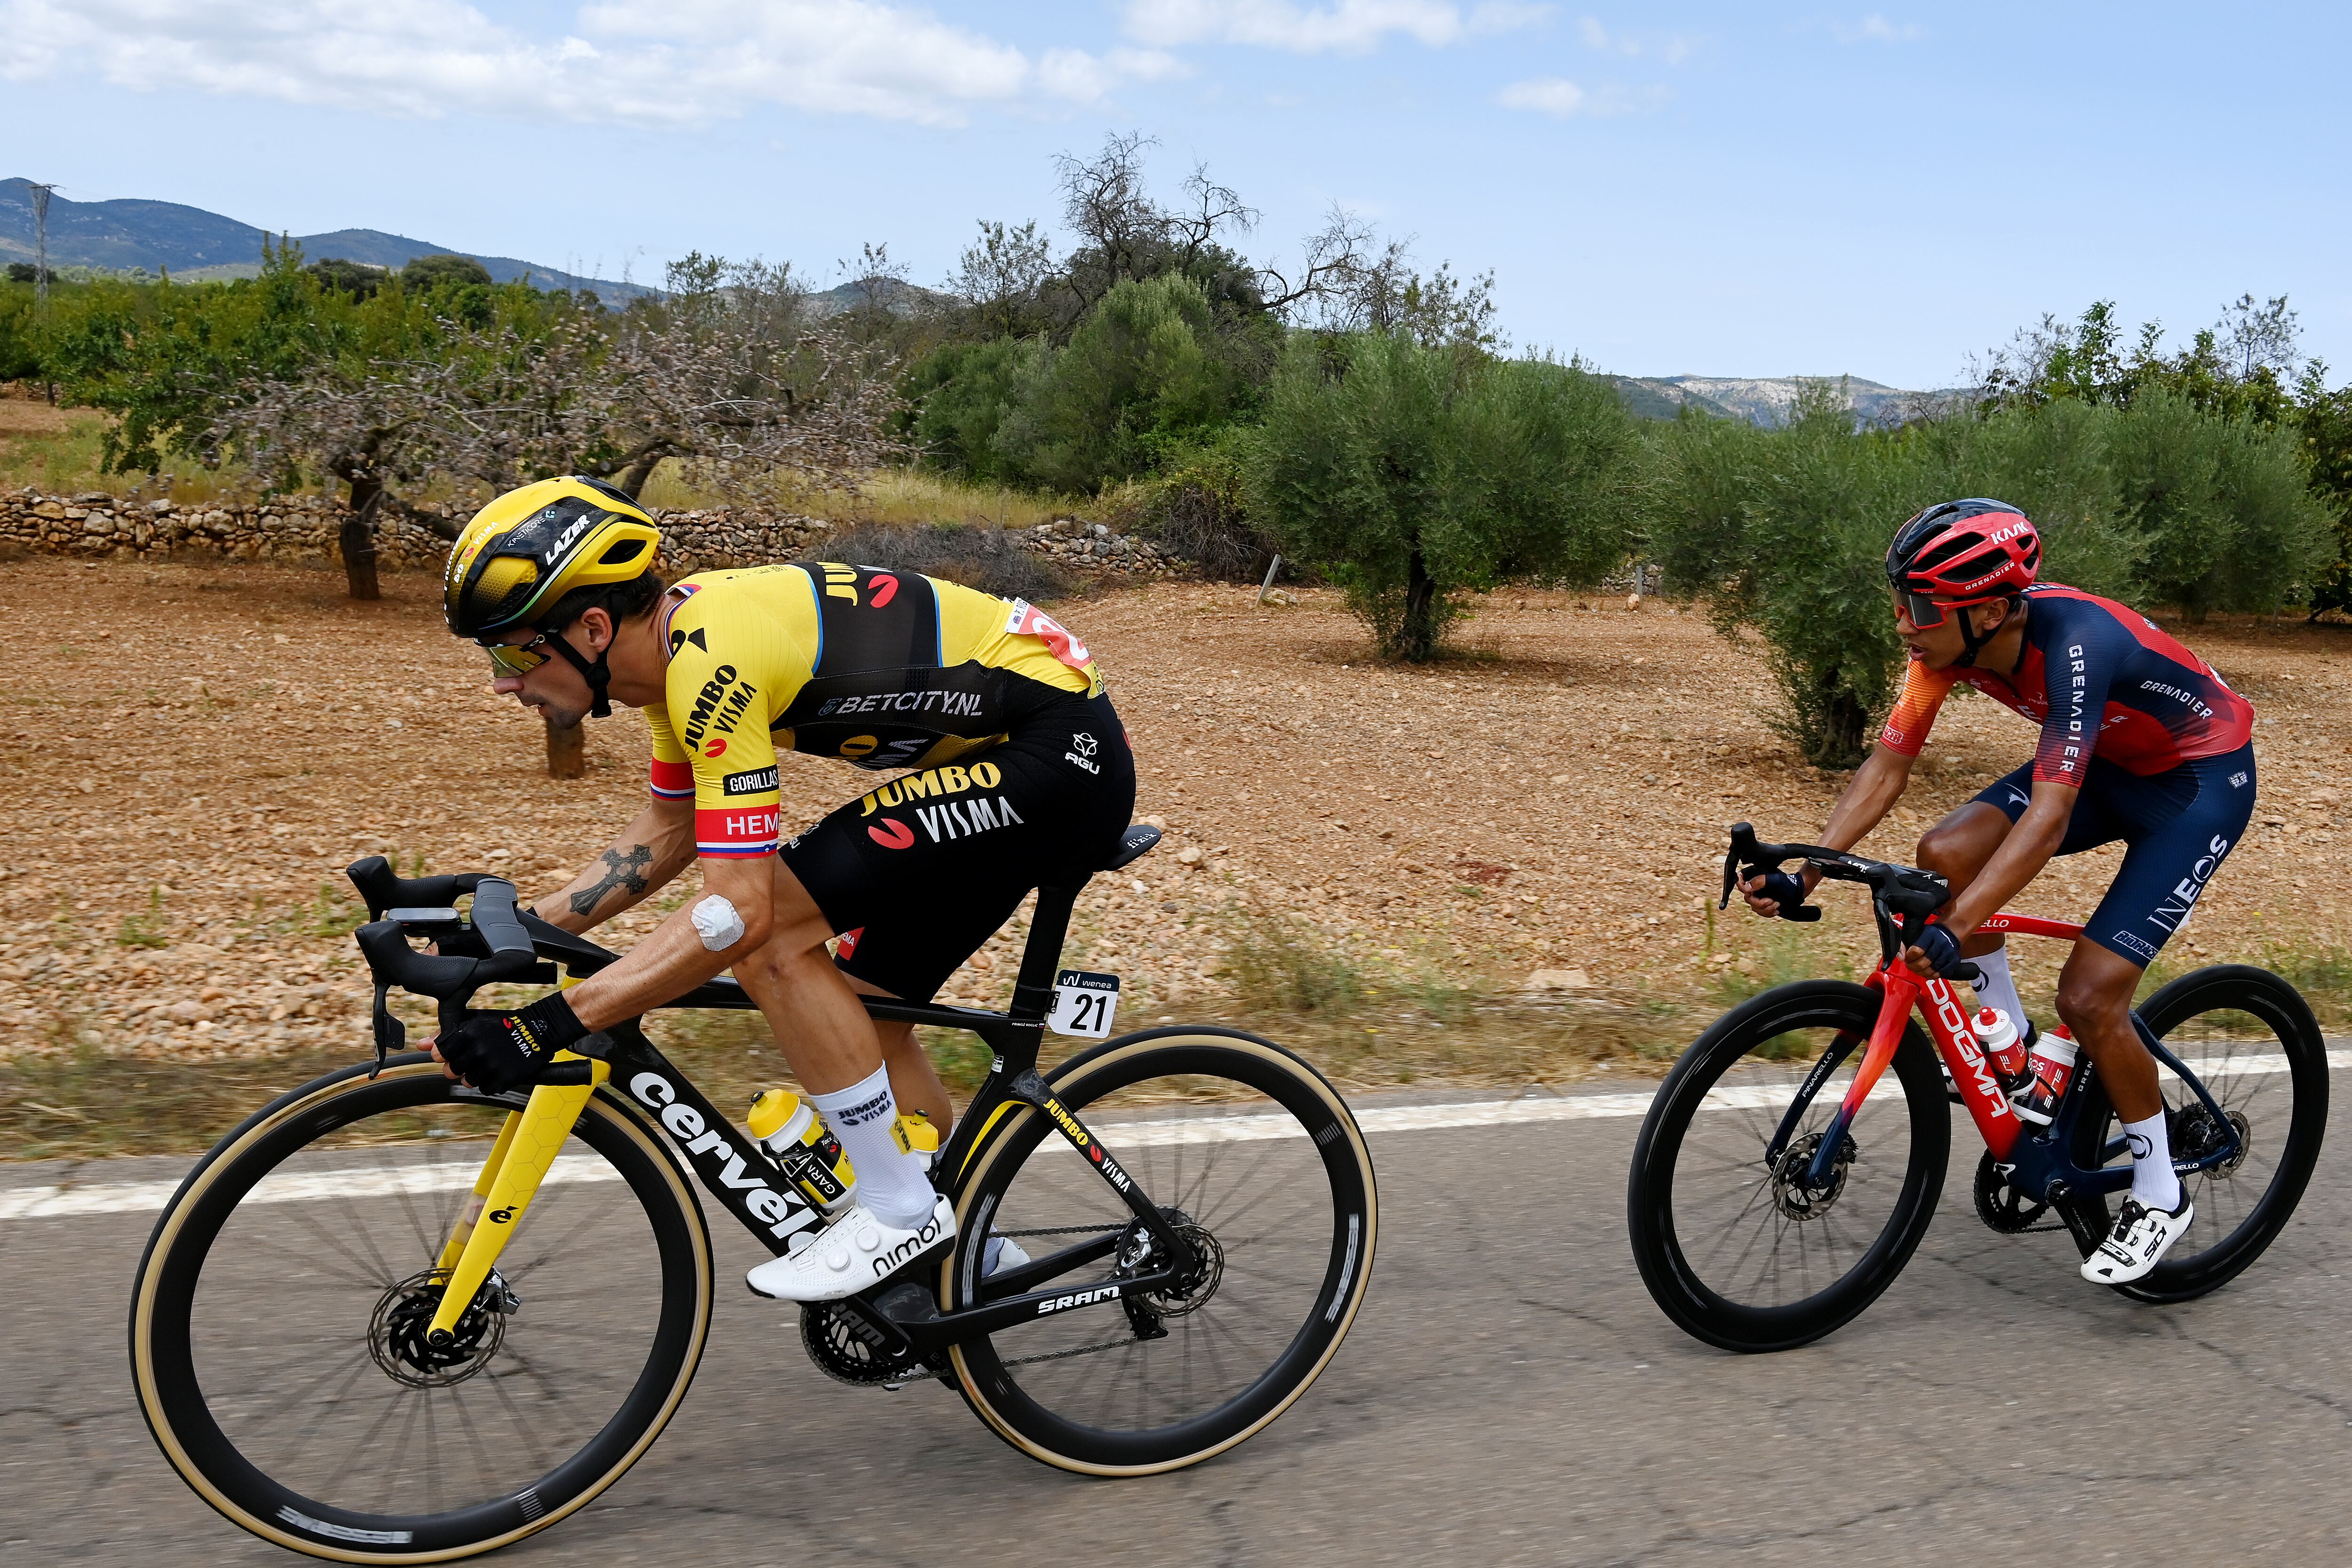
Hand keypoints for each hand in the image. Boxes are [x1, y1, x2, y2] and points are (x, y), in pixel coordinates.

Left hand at [430, 993, 585, 1094]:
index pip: (439, 1053)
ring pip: (467, 1081)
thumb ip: (445, 1034)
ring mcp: (491, 1066)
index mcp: (468, 1034)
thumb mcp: (473, 1023)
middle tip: (472, 1058)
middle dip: (458, 1066)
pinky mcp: (503, 1078)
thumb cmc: (501, 1026)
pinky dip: (489, 1083)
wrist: (537, 1031)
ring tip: (487, 1063)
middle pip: (451, 1070)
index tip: (454, 1052)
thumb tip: (421, 1045)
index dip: (444, 1054)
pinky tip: (496, 1071)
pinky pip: (485, 1089)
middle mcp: (478, 1050)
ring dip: (474, 1075)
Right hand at [1741, 870, 1812, 919]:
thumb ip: (1759, 881)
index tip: (1751, 893)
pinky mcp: (1765, 906)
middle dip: (1760, 903)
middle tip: (1771, 901)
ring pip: (1755, 908)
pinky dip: (1769, 913)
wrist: (1799, 891)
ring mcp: (1760, 898)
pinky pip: (1762, 913)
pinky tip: (1776, 910)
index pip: (1741, 884)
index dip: (1743, 889)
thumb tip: (1746, 888)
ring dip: (1766, 909)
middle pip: (1748, 900)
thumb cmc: (1788, 883)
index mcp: (1755, 881)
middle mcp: (1755, 890)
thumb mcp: (1774, 880)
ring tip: (1777, 904)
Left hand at [1903, 921, 1967, 979]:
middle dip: (1912, 966)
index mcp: (1930, 934)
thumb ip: (1904, 943)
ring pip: (1931, 970)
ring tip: (1917, 968)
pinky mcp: (1954, 962)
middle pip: (1923, 962)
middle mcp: (1941, 943)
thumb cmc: (1929, 935)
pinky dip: (1930, 975)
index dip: (1908, 957)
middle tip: (1909, 964)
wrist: (1948, 934)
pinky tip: (1926, 971)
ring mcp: (1949, 953)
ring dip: (1920, 972)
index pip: (1916, 950)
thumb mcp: (1915, 933)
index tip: (1906, 957)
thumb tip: (1900, 957)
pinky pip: (1940, 974)